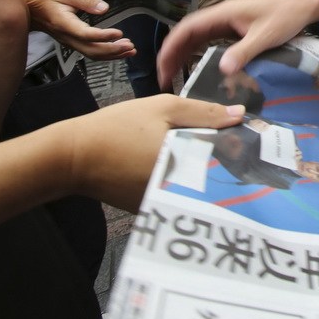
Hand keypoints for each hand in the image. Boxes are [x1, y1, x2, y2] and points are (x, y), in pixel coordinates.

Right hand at [26, 0, 135, 59]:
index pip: (85, 34)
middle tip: (130, 46)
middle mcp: (68, 37)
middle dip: (113, 50)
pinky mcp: (74, 44)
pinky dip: (107, 54)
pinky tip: (119, 51)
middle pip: (92, 50)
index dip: (103, 36)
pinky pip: (91, 53)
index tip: (119, 33)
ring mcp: (71, 43)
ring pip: (92, 54)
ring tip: (130, 50)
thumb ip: (86, 0)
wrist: (31, 12)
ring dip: (113, 55)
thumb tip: (104, 8)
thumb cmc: (48, 0)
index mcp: (65, 24)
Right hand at [54, 95, 244, 210]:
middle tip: (222, 140)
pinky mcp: (152, 209)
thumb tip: (240, 114)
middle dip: (222, 158)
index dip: (239, 145)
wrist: (74, 156)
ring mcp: (165, 204)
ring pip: (197, 186)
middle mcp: (180, 191)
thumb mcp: (163, 108)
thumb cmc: (118, 127)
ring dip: (202, 169)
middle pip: (216, 176)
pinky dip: (181, 179)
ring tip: (197, 149)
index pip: (229, 160)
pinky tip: (173, 162)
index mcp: (187, 164)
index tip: (244, 134)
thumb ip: (204, 112)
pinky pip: (177, 193)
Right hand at [157, 0, 313, 91]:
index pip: (187, 28)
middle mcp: (221, 16)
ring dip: (183, 54)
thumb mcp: (265, 36)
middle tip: (164, 78)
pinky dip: (198, 53)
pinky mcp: (235, 29)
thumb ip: (244, 52)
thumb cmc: (286, 16)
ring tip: (174, 76)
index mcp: (223, 14)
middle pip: (187, 33)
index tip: (162, 66)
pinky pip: (210, 41)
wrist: (304, 5)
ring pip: (197, 37)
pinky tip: (196, 67)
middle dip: (172, 54)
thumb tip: (223, 70)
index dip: (171, 46)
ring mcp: (227, 22)